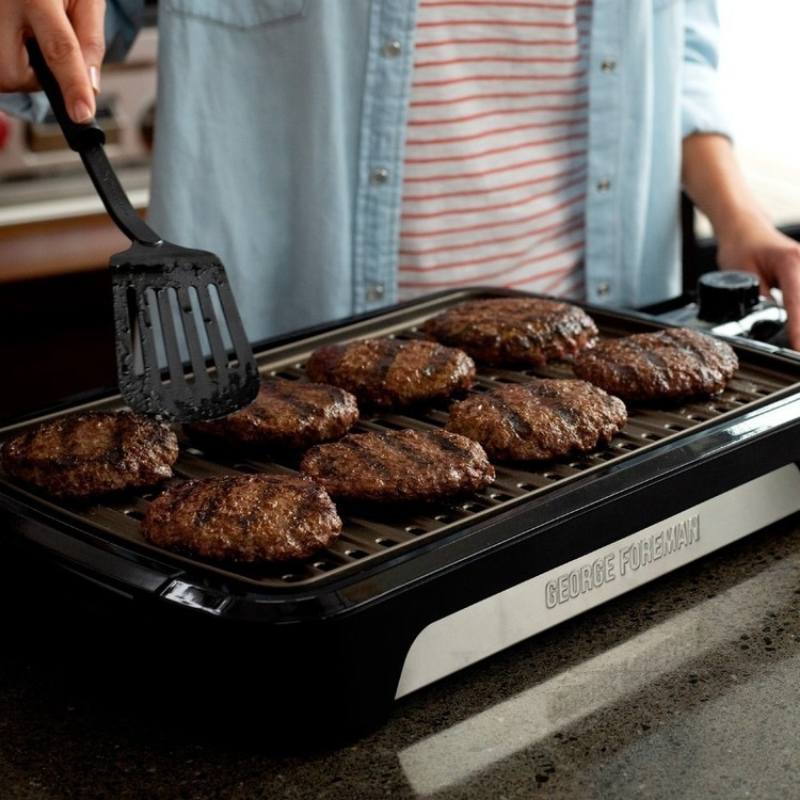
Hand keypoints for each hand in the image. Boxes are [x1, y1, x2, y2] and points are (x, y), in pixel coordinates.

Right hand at [0, 0, 105, 122]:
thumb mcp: (85, 0)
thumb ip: (90, 41)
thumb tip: (91, 88)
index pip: (59, 49)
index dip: (73, 85)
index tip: (82, 115)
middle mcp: (0, 8)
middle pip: (17, 75)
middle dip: (39, 77)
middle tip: (46, 46)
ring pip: (4, 78)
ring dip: (24, 70)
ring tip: (29, 36)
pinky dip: (10, 63)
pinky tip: (16, 38)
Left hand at [715, 210, 799, 349]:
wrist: (745, 230)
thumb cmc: (740, 247)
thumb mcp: (742, 275)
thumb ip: (758, 300)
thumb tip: (765, 326)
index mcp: (790, 262)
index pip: (796, 303)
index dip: (798, 329)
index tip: (797, 348)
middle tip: (796, 351)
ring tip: (796, 343)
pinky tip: (797, 332)